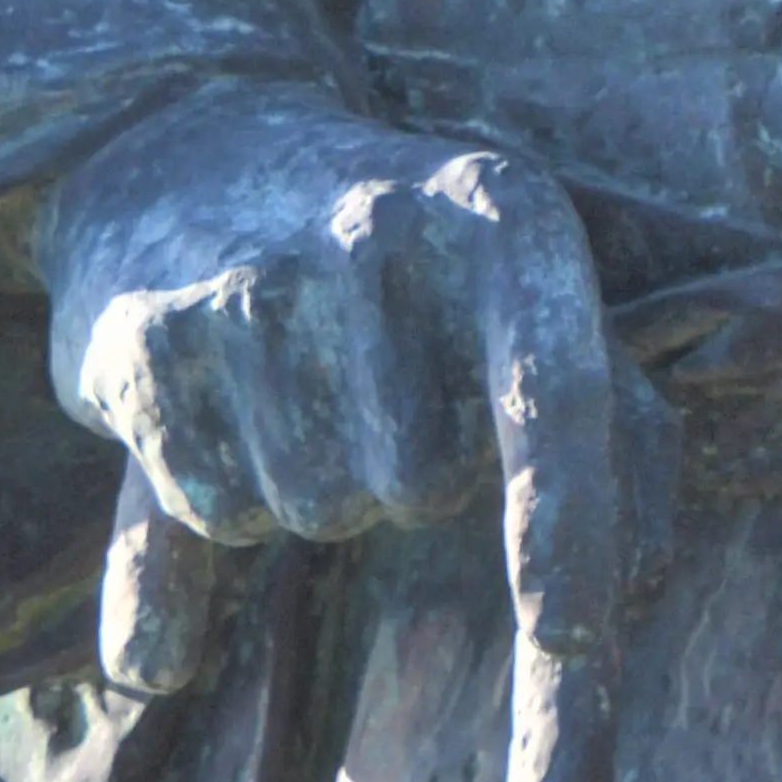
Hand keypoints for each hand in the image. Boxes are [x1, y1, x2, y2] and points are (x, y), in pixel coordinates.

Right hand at [41, 103, 660, 700]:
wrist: (189, 148)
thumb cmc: (408, 264)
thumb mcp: (529, 303)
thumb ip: (621, 440)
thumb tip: (637, 585)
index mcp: (503, 212)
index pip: (549, 386)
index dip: (563, 517)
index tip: (566, 634)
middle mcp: (379, 223)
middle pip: (421, 487)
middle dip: (409, 479)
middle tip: (376, 385)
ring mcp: (255, 272)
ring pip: (314, 509)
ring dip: (315, 488)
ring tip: (299, 379)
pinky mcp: (144, 333)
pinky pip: (214, 511)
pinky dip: (223, 495)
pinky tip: (221, 397)